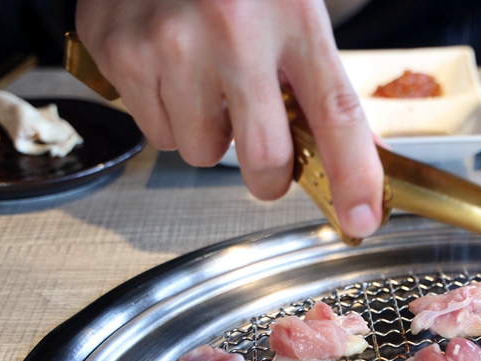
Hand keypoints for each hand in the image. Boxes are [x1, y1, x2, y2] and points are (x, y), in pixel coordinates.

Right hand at [76, 0, 383, 238]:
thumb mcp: (293, 13)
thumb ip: (317, 83)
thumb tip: (355, 165)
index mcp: (293, 19)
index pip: (336, 114)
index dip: (354, 176)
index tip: (360, 219)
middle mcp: (232, 32)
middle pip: (264, 158)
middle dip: (270, 175)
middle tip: (267, 156)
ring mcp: (169, 43)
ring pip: (201, 152)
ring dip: (211, 136)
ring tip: (207, 84)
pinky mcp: (119, 51)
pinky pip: (155, 132)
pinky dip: (167, 115)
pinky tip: (171, 70)